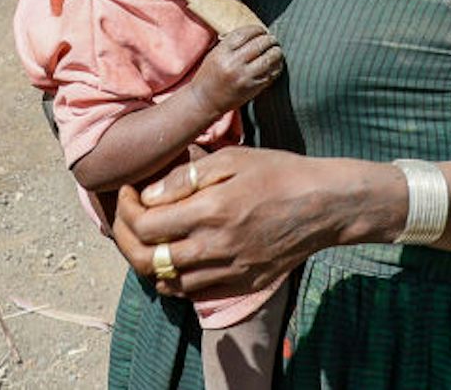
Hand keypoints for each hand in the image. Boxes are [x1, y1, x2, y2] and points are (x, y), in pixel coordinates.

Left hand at [111, 146, 366, 299]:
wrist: (323, 206)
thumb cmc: (277, 173)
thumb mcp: (231, 159)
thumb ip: (186, 178)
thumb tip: (148, 195)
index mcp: (209, 212)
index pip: (145, 226)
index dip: (127, 209)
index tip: (130, 192)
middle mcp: (215, 247)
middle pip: (149, 260)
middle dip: (128, 239)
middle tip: (129, 219)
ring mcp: (229, 271)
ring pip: (168, 282)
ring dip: (150, 261)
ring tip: (149, 237)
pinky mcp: (242, 283)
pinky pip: (194, 291)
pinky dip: (175, 279)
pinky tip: (176, 256)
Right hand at [189, 26, 282, 115]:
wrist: (206, 100)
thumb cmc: (209, 75)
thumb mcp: (214, 54)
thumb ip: (230, 43)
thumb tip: (252, 33)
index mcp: (222, 52)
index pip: (244, 33)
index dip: (257, 29)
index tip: (262, 30)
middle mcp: (234, 64)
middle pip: (259, 44)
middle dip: (269, 39)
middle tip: (272, 39)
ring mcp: (245, 77)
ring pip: (268, 59)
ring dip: (276, 52)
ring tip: (277, 50)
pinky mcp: (253, 88)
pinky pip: (270, 74)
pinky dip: (277, 66)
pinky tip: (276, 63)